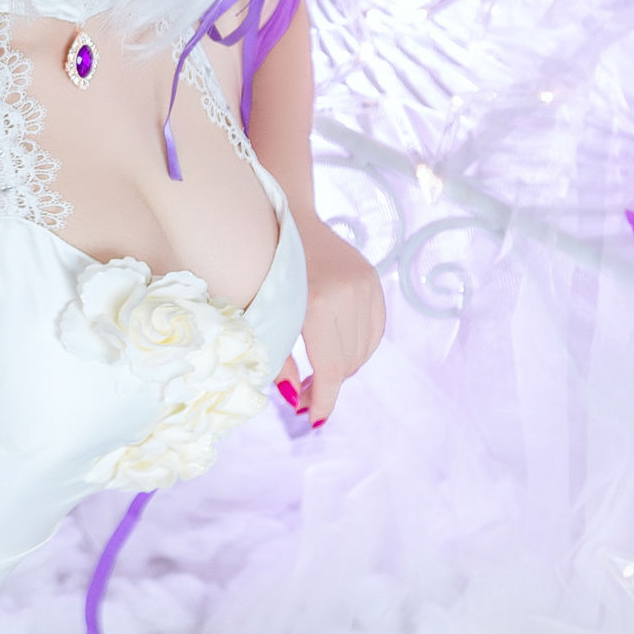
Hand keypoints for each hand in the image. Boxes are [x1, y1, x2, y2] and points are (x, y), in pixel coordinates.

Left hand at [277, 219, 384, 426]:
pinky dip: (358, 346)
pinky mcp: (372, 280)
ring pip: (363, 350)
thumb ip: (278, 357)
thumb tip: (292, 397)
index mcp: (317, 304)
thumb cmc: (260, 267)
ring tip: (318, 371)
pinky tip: (336, 349)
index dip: (323, 400)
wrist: (284, 214)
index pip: (330, 370)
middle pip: (347, 363)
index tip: (314, 419)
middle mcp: (347, 295)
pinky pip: (374, 331)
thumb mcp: (261, 314)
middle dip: (327, 385)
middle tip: (304, 395)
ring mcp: (365, 285)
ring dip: (343, 367)